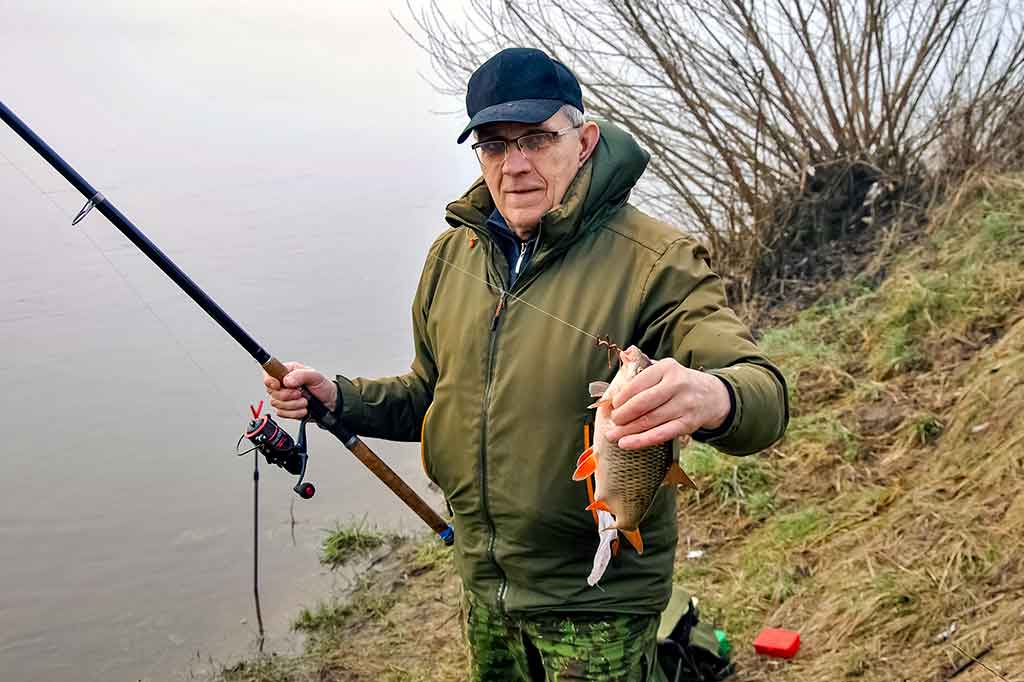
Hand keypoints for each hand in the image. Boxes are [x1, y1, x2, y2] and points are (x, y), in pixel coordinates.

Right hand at [262, 361, 337, 419]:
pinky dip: (294, 413)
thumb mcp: (315, 376)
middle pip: (271, 392)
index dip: (270, 381)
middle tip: (300, 394)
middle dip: (287, 395)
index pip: (268, 374)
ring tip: (305, 401)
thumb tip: (287, 380)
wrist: (330, 402)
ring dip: (293, 405)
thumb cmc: (323, 386)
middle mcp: (283, 384)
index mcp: (287, 372)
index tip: (278, 385)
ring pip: (276, 404)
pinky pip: (282, 413)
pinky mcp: (286, 409)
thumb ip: (301, 375)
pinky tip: (303, 409)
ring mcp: (283, 397)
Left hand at [604, 358, 730, 449]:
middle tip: (612, 421)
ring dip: (627, 430)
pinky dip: (641, 441)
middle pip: (642, 403)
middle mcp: (677, 385)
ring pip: (650, 421)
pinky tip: (626, 444)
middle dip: (623, 414)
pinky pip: (661, 434)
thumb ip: (642, 366)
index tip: (612, 405)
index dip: (621, 396)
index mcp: (667, 368)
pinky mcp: (688, 424)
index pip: (638, 383)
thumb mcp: (664, 369)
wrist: (712, 396)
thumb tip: (622, 356)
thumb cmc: (678, 382)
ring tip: (612, 436)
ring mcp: (684, 405)